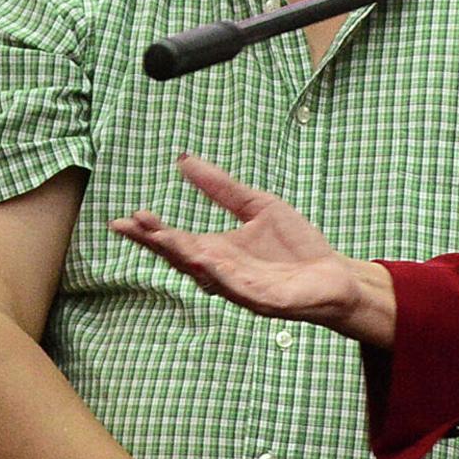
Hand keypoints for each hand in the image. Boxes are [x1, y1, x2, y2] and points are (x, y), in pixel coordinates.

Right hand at [109, 154, 396, 346]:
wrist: (333, 273)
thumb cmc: (294, 244)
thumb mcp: (257, 205)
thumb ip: (221, 187)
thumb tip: (183, 159)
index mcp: (216, 249)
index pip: (176, 240)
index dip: (151, 231)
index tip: (125, 219)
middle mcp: (220, 270)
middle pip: (181, 257)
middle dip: (156, 242)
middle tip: (131, 225)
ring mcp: (239, 286)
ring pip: (204, 273)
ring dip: (183, 256)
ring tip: (162, 238)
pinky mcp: (262, 299)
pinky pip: (237, 288)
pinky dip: (220, 276)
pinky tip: (206, 262)